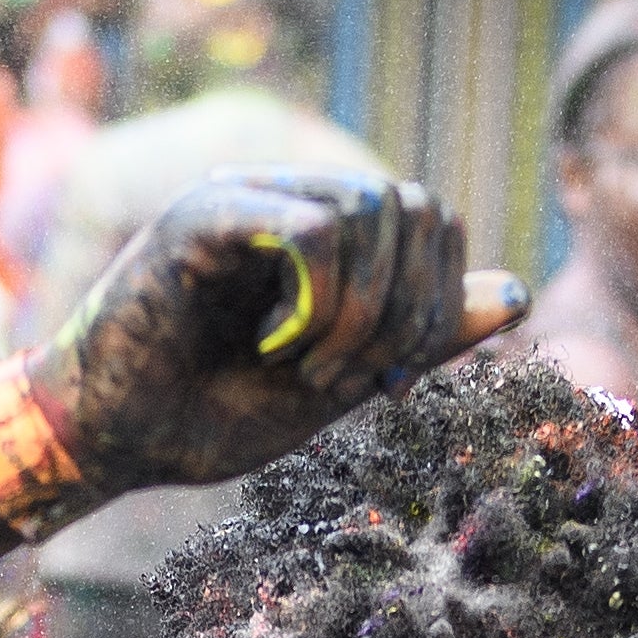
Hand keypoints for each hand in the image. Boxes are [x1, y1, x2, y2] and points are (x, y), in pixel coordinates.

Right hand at [40, 173, 523, 499]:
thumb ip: (423, 337)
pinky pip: (313, 227)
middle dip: (408, 313)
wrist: (115, 440)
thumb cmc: (212, 415)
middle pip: (414, 206)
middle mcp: (289, 199)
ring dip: (361, 313)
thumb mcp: (343, 380)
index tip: (390, 381)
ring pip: (370, 209)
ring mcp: (246, 197)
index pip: (431, 218)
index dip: (437, 302)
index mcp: (326, 233)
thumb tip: (522, 295)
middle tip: (354, 381)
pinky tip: (274, 347)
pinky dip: (317, 304)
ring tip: (308, 368)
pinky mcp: (204, 215)